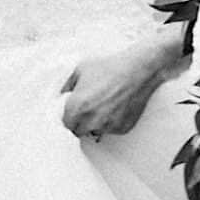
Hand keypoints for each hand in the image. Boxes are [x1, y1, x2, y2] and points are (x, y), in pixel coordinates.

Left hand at [60, 35, 183, 139]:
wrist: (138, 70)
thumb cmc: (109, 67)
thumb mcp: (81, 69)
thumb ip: (66, 85)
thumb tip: (61, 96)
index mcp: (76, 108)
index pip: (66, 124)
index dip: (70, 117)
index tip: (75, 112)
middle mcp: (90, 120)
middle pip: (79, 131)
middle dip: (81, 122)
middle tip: (90, 109)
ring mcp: (107, 126)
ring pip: (96, 132)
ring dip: (96, 124)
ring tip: (104, 107)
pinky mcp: (122, 128)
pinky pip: (112, 130)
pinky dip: (112, 123)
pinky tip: (117, 107)